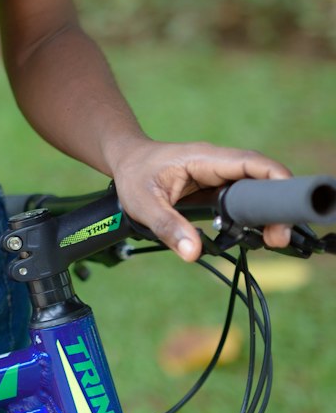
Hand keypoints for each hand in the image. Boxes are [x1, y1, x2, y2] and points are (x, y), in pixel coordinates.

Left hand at [111, 140, 292, 260]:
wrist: (126, 160)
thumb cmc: (133, 175)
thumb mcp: (142, 203)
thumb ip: (168, 227)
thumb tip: (193, 254)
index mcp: (203, 158)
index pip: (250, 162)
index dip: (275, 178)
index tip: (286, 206)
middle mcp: (216, 163)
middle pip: (260, 177)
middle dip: (274, 205)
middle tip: (277, 237)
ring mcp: (218, 174)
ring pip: (253, 188)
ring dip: (264, 212)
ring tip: (269, 239)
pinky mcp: (216, 186)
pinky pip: (241, 197)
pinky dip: (250, 214)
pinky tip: (252, 234)